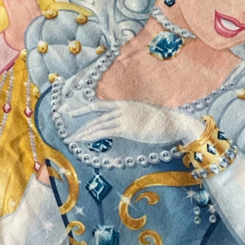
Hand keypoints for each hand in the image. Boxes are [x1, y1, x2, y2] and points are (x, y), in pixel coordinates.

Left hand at [63, 99, 204, 145]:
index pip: (99, 105)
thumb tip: (128, 123)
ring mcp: (124, 117)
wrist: (176, 122)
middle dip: (80, 124)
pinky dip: (92, 136)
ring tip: (72, 139)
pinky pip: (104, 132)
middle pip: (95, 116)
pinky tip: (83, 140)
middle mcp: (122, 108)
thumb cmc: (164, 121)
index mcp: (125, 103)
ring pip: (98, 124)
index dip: (84, 108)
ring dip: (83, 133)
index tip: (71, 113)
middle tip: (68, 132)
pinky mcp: (127, 128)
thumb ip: (134, 116)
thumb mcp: (146, 114)